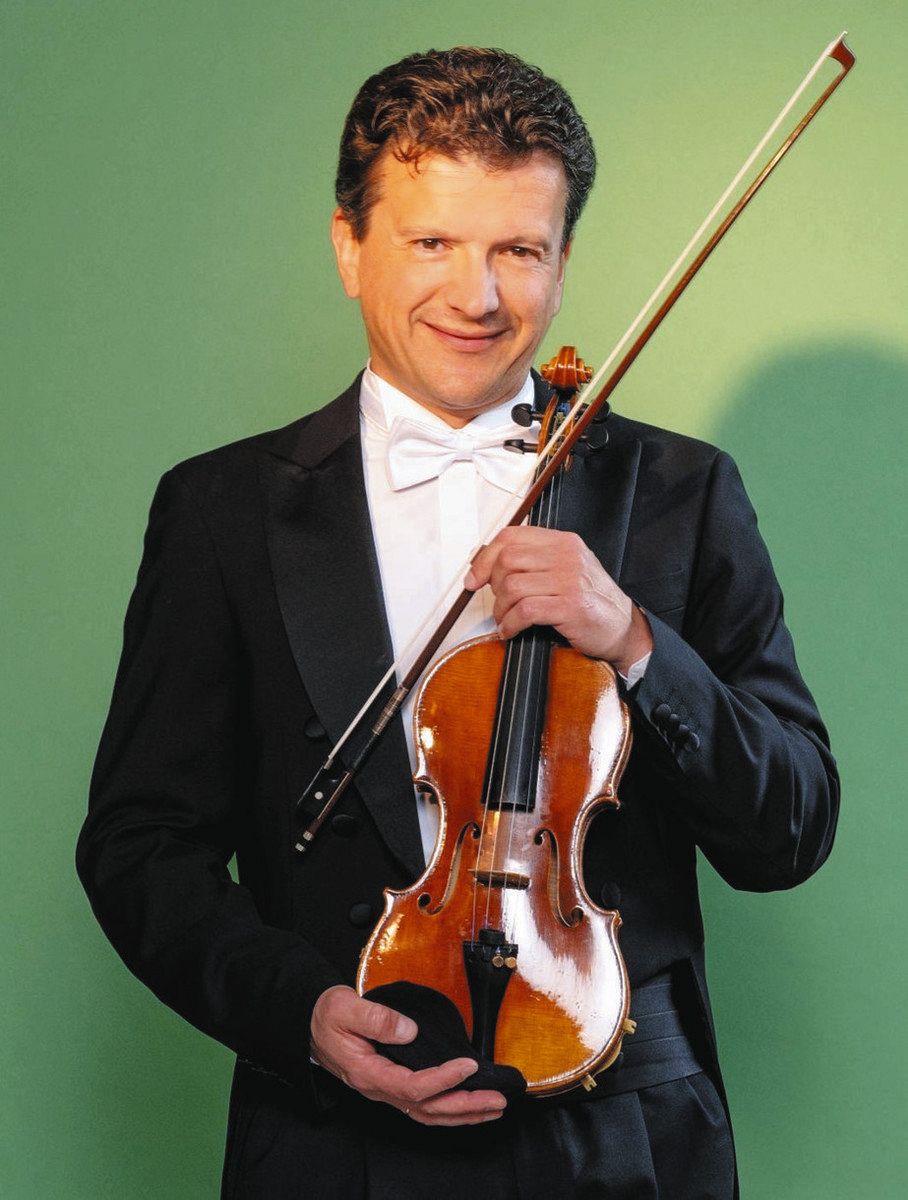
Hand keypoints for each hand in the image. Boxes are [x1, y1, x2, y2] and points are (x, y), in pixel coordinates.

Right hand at [310, 985, 506, 1125]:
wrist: (312, 1023)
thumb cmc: (328, 1016)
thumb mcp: (346, 1009)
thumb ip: (376, 1018)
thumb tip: (408, 1030)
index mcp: (369, 1073)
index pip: (412, 1085)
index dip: (443, 1079)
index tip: (468, 1064)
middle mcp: (379, 1088)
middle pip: (427, 1108)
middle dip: (465, 1106)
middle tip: (497, 1099)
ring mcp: (385, 1090)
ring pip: (428, 1113)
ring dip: (462, 1113)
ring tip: (492, 1108)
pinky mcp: (391, 1085)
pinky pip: (423, 1106)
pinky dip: (448, 1109)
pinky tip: (466, 1106)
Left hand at [465, 527, 651, 672]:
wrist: (624, 627)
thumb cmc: (590, 601)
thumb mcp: (565, 569)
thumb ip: (533, 562)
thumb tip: (484, 563)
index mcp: (563, 542)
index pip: (512, 536)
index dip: (485, 558)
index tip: (474, 578)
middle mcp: (566, 555)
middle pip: (507, 560)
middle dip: (494, 586)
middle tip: (499, 603)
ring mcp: (570, 580)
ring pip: (512, 587)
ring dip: (501, 609)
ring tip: (505, 620)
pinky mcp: (570, 606)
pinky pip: (524, 611)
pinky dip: (510, 624)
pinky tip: (511, 631)